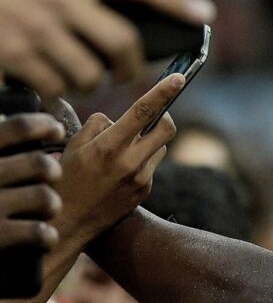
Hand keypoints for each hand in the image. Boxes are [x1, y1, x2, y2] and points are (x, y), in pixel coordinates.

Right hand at [0, 0, 214, 97]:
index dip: (175, 3)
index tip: (204, 15)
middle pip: (122, 43)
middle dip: (133, 66)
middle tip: (129, 71)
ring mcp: (38, 29)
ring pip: (90, 74)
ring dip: (94, 81)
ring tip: (84, 73)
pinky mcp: (15, 55)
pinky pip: (55, 87)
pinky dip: (60, 89)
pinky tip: (53, 78)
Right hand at [0, 112, 62, 250]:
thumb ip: (3, 151)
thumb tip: (30, 129)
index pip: (16, 128)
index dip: (42, 125)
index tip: (56, 128)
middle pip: (38, 163)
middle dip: (51, 170)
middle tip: (53, 174)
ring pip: (44, 196)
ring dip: (50, 203)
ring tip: (48, 208)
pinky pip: (40, 231)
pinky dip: (46, 236)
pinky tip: (45, 236)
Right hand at [54, 74, 184, 243]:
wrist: (67, 224)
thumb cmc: (64, 180)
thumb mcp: (72, 146)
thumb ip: (98, 125)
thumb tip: (116, 118)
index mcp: (109, 147)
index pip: (143, 112)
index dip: (163, 92)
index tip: (178, 79)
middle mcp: (130, 163)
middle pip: (167, 128)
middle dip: (164, 116)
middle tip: (151, 116)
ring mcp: (141, 179)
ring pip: (160, 147)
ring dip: (148, 141)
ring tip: (122, 151)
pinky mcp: (145, 191)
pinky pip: (151, 165)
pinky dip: (140, 160)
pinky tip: (119, 171)